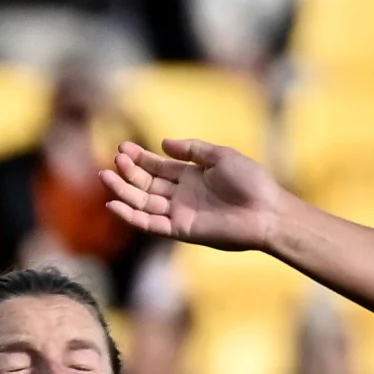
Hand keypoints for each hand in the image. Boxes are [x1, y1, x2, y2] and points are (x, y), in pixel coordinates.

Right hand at [104, 136, 283, 253]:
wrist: (267, 211)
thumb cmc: (251, 181)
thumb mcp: (220, 156)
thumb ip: (193, 149)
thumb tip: (164, 144)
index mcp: (191, 177)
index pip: (157, 167)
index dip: (139, 158)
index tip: (122, 146)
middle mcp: (182, 195)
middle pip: (146, 184)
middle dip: (129, 172)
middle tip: (116, 158)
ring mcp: (180, 213)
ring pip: (143, 203)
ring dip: (124, 191)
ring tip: (106, 176)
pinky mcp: (182, 230)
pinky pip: (151, 224)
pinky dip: (132, 216)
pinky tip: (114, 204)